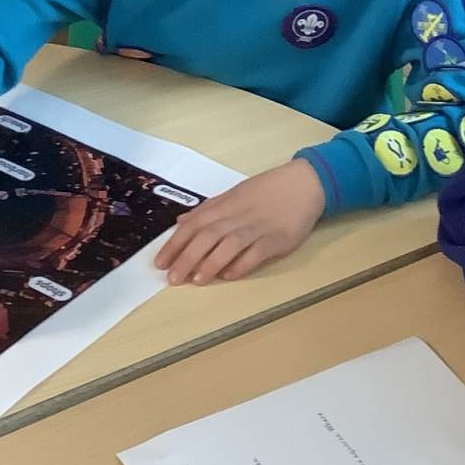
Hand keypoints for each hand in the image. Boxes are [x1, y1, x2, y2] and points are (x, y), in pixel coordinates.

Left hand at [155, 160, 325, 286]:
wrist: (304, 184)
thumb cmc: (267, 190)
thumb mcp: (233, 195)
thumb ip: (207, 210)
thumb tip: (181, 223)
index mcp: (225, 206)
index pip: (193, 225)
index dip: (175, 244)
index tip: (160, 262)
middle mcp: (237, 216)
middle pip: (207, 237)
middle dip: (187, 257)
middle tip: (172, 278)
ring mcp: (257, 228)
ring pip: (229, 245)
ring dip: (210, 263)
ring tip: (196, 280)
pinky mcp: (276, 239)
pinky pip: (256, 254)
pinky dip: (241, 265)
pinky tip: (229, 276)